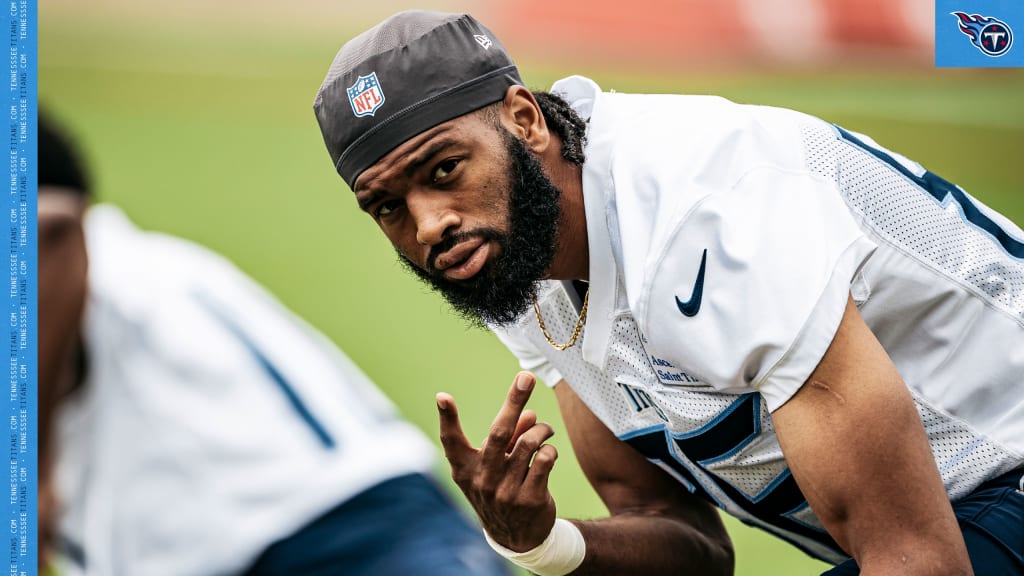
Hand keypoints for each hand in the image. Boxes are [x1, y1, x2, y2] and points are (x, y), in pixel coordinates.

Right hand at [437, 371, 558, 551]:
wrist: (518, 537)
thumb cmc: (502, 489)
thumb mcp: (496, 465)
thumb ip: (510, 437)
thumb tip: (528, 413)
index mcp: (465, 469)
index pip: (452, 441)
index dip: (447, 418)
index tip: (442, 396)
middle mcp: (483, 480)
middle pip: (499, 432)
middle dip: (513, 400)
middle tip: (526, 376)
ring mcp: (506, 492)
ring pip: (529, 444)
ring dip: (541, 429)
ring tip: (545, 429)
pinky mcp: (530, 499)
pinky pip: (545, 459)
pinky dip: (550, 448)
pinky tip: (548, 451)